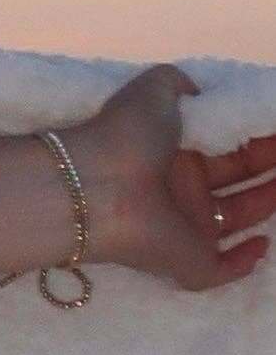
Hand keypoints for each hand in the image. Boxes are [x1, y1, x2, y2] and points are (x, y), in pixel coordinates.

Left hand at [70, 65, 275, 292]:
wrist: (97, 187)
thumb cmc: (128, 136)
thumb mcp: (153, 90)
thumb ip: (176, 84)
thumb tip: (196, 93)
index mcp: (172, 153)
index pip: (222, 148)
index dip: (253, 139)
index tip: (274, 127)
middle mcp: (178, 191)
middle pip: (234, 181)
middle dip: (266, 166)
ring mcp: (182, 230)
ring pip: (234, 220)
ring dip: (265, 203)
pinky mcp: (187, 263)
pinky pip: (219, 269)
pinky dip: (242, 261)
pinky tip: (262, 243)